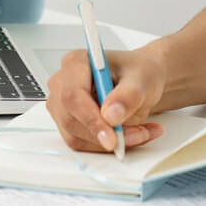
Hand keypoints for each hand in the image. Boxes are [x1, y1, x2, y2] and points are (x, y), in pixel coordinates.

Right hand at [45, 46, 166, 153]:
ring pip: (77, 137)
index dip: (90, 119)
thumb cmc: (139, 72)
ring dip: (111, 141)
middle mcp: (63, 83)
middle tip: (139, 134)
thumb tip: (110, 116)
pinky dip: (109, 144)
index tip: (112, 137)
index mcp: (76, 62)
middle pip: (71, 120)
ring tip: (142, 131)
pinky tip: (132, 134)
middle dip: (106, 133)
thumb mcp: (143, 78)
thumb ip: (128, 95)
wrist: (142, 81)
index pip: (72, 96)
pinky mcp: (68, 124)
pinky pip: (84, 144)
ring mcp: (62, 106)